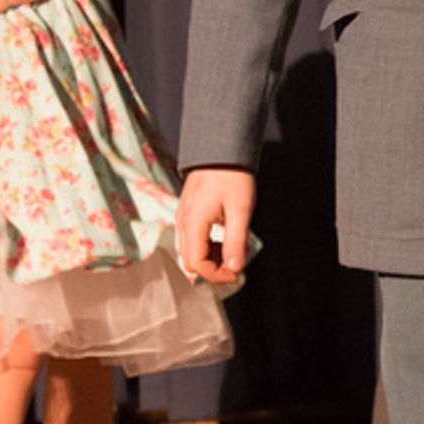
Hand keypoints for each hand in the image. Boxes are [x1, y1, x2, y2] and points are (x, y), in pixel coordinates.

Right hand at [178, 166, 255, 281]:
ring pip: (189, 251)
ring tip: (232, 250)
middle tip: (235, 264)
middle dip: (212, 268)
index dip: (216, 274)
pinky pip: (191, 238)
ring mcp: (183, 216)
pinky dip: (206, 246)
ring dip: (209, 258)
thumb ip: (236, 241)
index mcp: (193, 223)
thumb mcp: (240, 210)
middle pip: (189, 261)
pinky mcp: (188, 212)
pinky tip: (223, 238)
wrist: (222, 149)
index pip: (196, 264)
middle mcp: (182, 221)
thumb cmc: (232, 176)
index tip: (236, 272)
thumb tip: (234, 268)